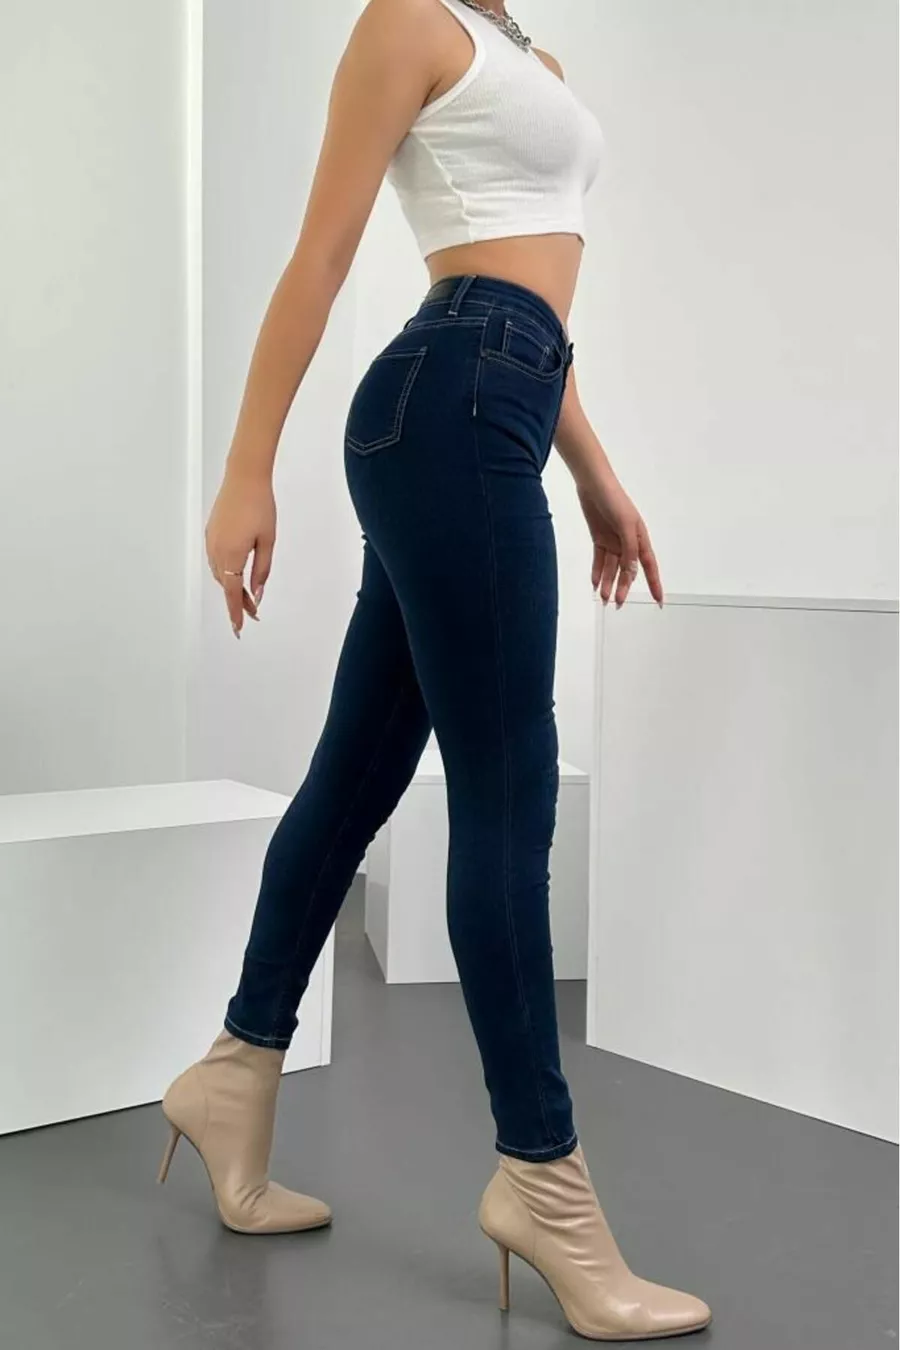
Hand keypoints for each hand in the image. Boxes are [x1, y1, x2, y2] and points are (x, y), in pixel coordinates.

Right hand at [205, 470, 275, 636]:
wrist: (244, 477)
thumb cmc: (260, 506)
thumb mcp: (268, 541)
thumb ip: (262, 570)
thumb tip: (257, 593)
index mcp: (232, 555)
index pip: (233, 593)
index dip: (236, 612)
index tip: (239, 629)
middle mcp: (216, 550)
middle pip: (226, 585)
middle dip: (238, 601)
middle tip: (253, 612)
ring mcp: (211, 541)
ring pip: (220, 574)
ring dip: (232, 587)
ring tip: (248, 597)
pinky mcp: (210, 532)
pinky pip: (216, 560)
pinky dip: (225, 572)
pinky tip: (236, 574)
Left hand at [577, 478, 662, 607]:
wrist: (592, 484)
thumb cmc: (613, 499)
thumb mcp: (625, 525)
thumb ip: (629, 550)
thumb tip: (632, 572)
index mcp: (640, 539)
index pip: (649, 566)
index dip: (655, 584)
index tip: (659, 601)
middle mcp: (628, 542)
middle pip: (627, 571)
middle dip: (623, 587)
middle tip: (617, 603)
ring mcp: (613, 541)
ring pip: (612, 568)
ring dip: (608, 582)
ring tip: (603, 598)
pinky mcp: (599, 538)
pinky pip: (599, 560)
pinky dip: (597, 572)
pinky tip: (595, 584)